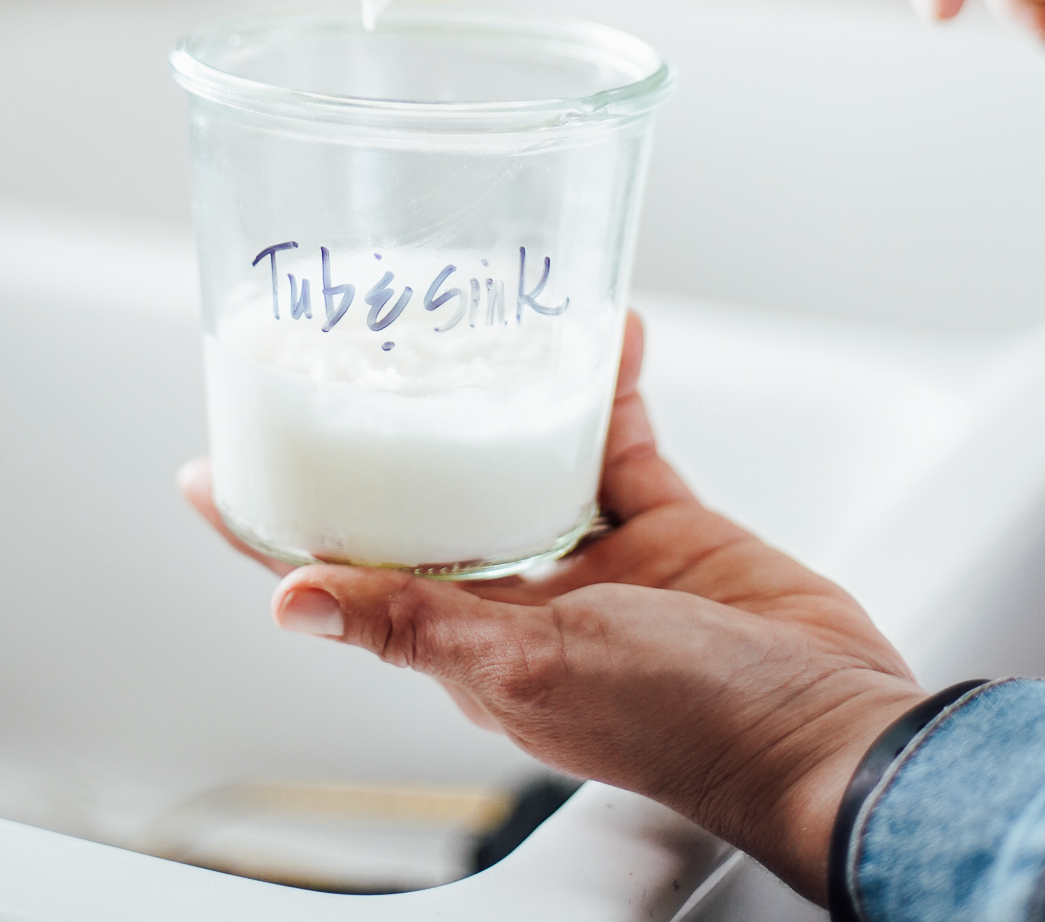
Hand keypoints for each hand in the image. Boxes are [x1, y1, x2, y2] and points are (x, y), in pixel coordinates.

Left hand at [180, 315, 921, 904]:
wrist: (833, 728)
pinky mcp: (664, 527)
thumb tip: (287, 601)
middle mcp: (519, 600)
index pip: (343, 576)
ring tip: (491, 317)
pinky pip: (620, 440)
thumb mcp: (533, 669)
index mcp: (468, 645)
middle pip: (427, 500)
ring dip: (510, 388)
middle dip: (391, 427)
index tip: (211, 463)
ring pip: (524, 454)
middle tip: (358, 346)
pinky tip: (610, 335)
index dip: (273, 524)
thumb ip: (419, 623)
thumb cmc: (687, 726)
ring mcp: (593, 563)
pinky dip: (610, 386)